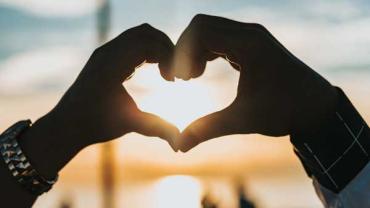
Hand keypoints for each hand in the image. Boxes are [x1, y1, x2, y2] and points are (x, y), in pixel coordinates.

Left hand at [19, 24, 178, 177]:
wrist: (67, 124)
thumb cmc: (95, 125)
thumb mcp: (129, 125)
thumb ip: (156, 129)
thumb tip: (179, 143)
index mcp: (112, 65)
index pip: (148, 43)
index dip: (168, 57)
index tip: (173, 80)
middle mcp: (107, 53)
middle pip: (146, 33)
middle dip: (166, 49)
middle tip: (174, 73)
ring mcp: (105, 52)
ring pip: (139, 34)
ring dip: (158, 48)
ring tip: (166, 72)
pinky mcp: (106, 55)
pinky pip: (132, 42)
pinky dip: (148, 50)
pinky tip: (153, 70)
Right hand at [174, 14, 337, 151]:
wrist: (316, 107)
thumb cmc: (284, 112)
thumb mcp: (243, 120)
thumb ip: (208, 129)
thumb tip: (179, 146)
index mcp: (248, 45)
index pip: (200, 31)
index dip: (182, 53)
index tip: (182, 80)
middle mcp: (250, 33)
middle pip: (201, 25)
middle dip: (185, 50)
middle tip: (184, 79)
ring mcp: (252, 36)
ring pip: (210, 29)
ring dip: (195, 50)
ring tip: (192, 77)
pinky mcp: (252, 43)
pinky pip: (220, 37)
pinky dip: (205, 51)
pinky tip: (203, 72)